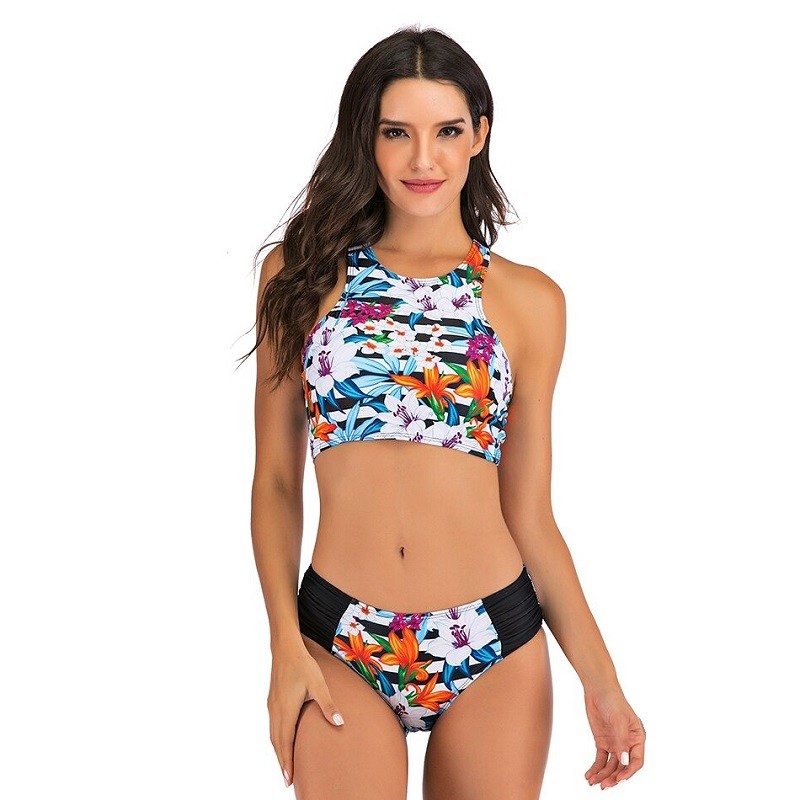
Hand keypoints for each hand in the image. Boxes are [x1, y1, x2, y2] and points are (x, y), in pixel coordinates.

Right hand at [267, 643, 345, 787]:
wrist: (285, 648)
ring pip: (273, 735)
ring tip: (284, 765)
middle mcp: (276, 710)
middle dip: (282, 762)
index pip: (286, 742)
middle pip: (277, 742)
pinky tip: (281, 740)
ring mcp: (272, 705)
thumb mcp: (318, 684)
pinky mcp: (272, 700)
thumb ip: (328, 704)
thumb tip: (339, 722)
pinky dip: (276, 739)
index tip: (289, 778)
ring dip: (278, 751)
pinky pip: (273, 726)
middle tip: (287, 780)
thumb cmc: (302, 665)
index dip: (287, 761)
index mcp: (286, 710)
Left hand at [583, 685, 644, 788]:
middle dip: (614, 777)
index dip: (628, 772)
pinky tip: (589, 775)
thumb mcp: (618, 720)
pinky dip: (595, 768)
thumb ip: (621, 741)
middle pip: (623, 766)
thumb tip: (624, 761)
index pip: (636, 761)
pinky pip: (600, 759)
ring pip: (611, 765)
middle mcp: (627, 743)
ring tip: (593, 782)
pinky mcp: (602, 741)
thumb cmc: (613, 700)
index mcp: (637, 738)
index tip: (619, 779)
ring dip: (603, 775)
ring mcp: (614, 743)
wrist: (597, 688)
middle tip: (604, 786)